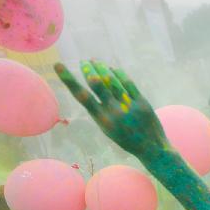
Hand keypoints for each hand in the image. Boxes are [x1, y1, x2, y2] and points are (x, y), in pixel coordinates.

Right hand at [54, 60, 169, 155]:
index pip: (82, 96)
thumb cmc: (126, 138)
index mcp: (102, 120)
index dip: (68, 80)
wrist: (151, 148)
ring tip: (95, 61)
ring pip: (112, 80)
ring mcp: (129, 106)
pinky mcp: (142, 102)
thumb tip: (94, 85)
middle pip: (97, 84)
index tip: (58, 65)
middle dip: (88, 70)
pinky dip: (119, 74)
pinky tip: (113, 69)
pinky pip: (128, 83)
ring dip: (102, 68)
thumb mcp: (108, 129)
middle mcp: (114, 112)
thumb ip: (100, 110)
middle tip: (84, 62)